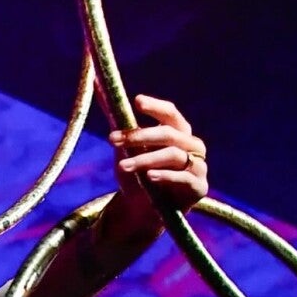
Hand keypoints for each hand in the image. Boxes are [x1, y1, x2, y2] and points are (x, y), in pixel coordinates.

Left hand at [108, 93, 207, 239]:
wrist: (142, 212)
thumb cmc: (136, 176)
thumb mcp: (124, 150)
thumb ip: (117, 123)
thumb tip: (97, 84)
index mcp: (178, 132)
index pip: (170, 113)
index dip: (156, 106)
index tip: (136, 102)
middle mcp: (192, 145)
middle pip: (169, 133)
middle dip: (140, 136)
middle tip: (113, 140)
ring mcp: (198, 166)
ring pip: (173, 155)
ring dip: (145, 159)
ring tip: (124, 167)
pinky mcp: (199, 187)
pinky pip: (183, 178)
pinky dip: (166, 177)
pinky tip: (150, 177)